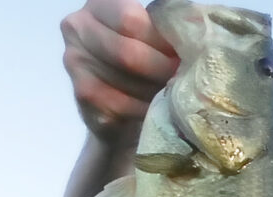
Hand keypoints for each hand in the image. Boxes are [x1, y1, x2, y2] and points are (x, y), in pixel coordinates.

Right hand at [61, 0, 178, 141]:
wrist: (116, 102)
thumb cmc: (142, 61)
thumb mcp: (151, 36)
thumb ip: (166, 29)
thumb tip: (196, 32)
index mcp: (100, 5)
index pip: (131, 20)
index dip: (162, 41)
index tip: (184, 55)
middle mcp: (78, 28)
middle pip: (128, 53)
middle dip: (163, 69)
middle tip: (183, 79)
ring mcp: (75, 63)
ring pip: (126, 82)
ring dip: (157, 91)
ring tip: (174, 94)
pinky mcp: (82, 95)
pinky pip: (120, 106)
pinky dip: (145, 110)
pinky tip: (157, 110)